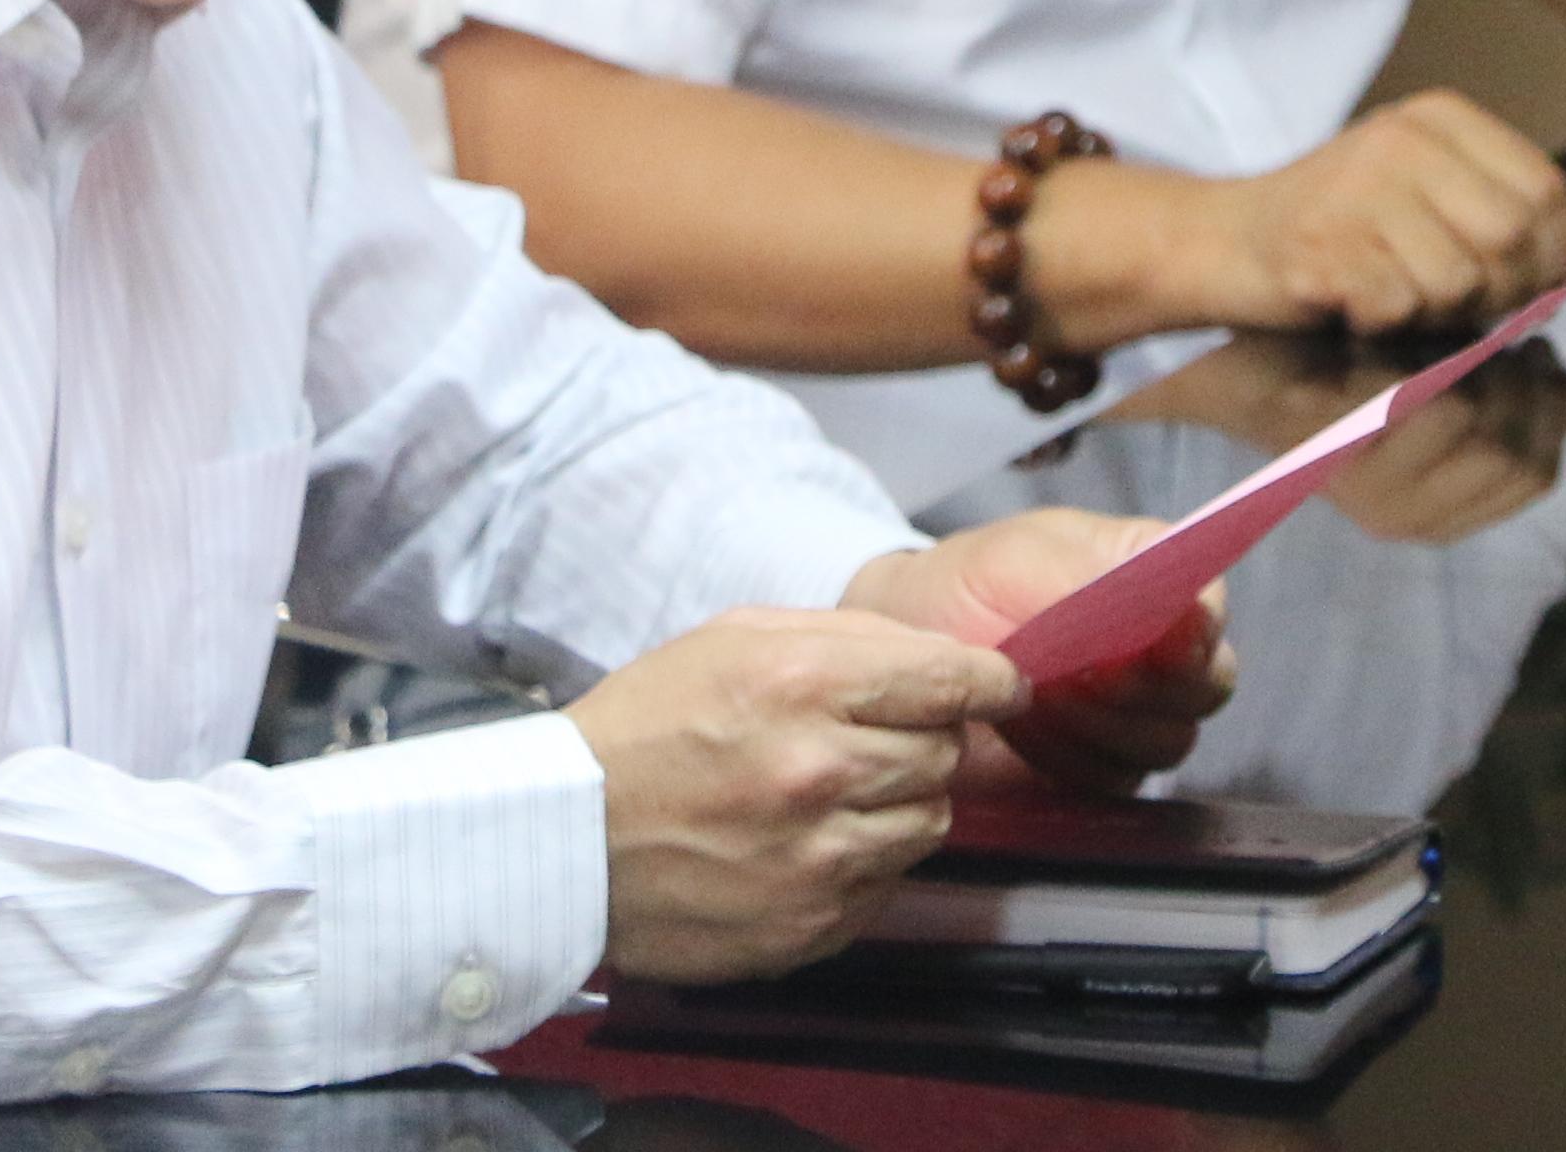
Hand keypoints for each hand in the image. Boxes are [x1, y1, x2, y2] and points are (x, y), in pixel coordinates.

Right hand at [563, 607, 1017, 982]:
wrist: (563, 843)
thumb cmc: (647, 729)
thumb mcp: (738, 639)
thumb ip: (851, 638)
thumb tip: (944, 657)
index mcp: (804, 684)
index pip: (954, 681)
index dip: (991, 681)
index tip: (1003, 686)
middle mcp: (820, 772)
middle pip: (948, 754)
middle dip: (926, 740)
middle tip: (873, 739)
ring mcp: (817, 860)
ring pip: (930, 823)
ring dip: (902, 804)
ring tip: (836, 794)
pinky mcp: (809, 928)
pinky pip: (888, 887)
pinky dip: (866, 863)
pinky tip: (808, 845)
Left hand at [851, 508, 1232, 792]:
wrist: (910, 648)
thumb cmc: (966, 585)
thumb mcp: (1018, 558)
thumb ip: (1091, 577)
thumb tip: (1170, 605)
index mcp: (1151, 572)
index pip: (1209, 606)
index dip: (1195, 633)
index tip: (1157, 645)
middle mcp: (1160, 644)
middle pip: (1206, 684)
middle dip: (1142, 690)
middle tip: (1077, 678)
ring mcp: (1136, 710)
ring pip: (1167, 741)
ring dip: (1100, 727)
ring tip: (1036, 698)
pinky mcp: (1103, 764)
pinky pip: (1120, 782)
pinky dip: (1074, 763)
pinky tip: (1027, 732)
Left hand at [1129, 328, 1565, 543]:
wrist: (1236, 348)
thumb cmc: (1348, 357)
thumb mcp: (1450, 376)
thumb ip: (1523, 396)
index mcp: (1437, 513)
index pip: (1536, 475)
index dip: (1546, 410)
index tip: (1532, 354)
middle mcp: (1403, 516)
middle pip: (1512, 452)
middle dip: (1516, 381)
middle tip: (1493, 331)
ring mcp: (1364, 487)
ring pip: (1467, 418)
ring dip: (1463, 360)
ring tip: (1444, 327)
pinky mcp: (1325, 442)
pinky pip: (1407, 394)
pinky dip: (1411, 352)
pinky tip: (1393, 327)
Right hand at [1177, 90, 1565, 341]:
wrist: (1218, 245)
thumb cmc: (1340, 234)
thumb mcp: (1438, 210)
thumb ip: (1521, 221)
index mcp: (1441, 119)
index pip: (1546, 192)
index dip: (1545, 257)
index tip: (1507, 283)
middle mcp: (1402, 139)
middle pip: (1512, 238)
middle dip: (1496, 295)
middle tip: (1449, 305)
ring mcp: (1358, 187)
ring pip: (1459, 281)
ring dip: (1434, 315)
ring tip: (1394, 298)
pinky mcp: (1320, 244)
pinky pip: (1398, 307)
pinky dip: (1383, 324)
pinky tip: (1353, 307)